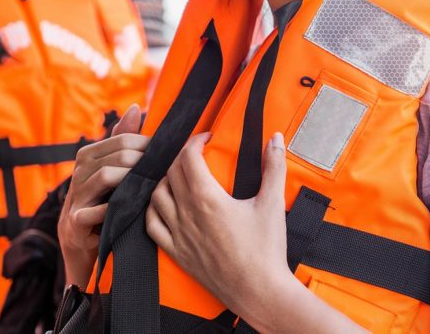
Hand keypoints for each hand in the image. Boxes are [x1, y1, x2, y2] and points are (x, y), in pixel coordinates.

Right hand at [58, 104, 148, 286]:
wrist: (83, 247)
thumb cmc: (103, 205)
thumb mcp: (113, 173)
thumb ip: (121, 142)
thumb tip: (136, 107)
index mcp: (87, 157)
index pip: (120, 140)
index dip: (146, 144)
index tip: (167, 153)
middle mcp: (78, 174)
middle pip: (115, 156)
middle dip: (144, 161)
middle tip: (166, 170)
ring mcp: (75, 198)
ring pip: (104, 177)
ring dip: (132, 180)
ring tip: (152, 186)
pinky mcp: (74, 224)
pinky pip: (93, 212)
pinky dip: (113, 209)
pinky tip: (131, 211)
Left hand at [146, 132, 290, 316]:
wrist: (259, 290)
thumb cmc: (266, 249)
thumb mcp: (272, 203)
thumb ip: (273, 166)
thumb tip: (276, 138)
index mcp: (207, 197)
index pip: (188, 157)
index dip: (195, 141)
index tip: (206, 138)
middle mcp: (187, 213)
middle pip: (172, 172)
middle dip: (182, 157)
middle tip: (197, 154)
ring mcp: (178, 234)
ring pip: (157, 196)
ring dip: (165, 180)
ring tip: (179, 177)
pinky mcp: (176, 252)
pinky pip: (152, 226)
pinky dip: (153, 210)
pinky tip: (162, 205)